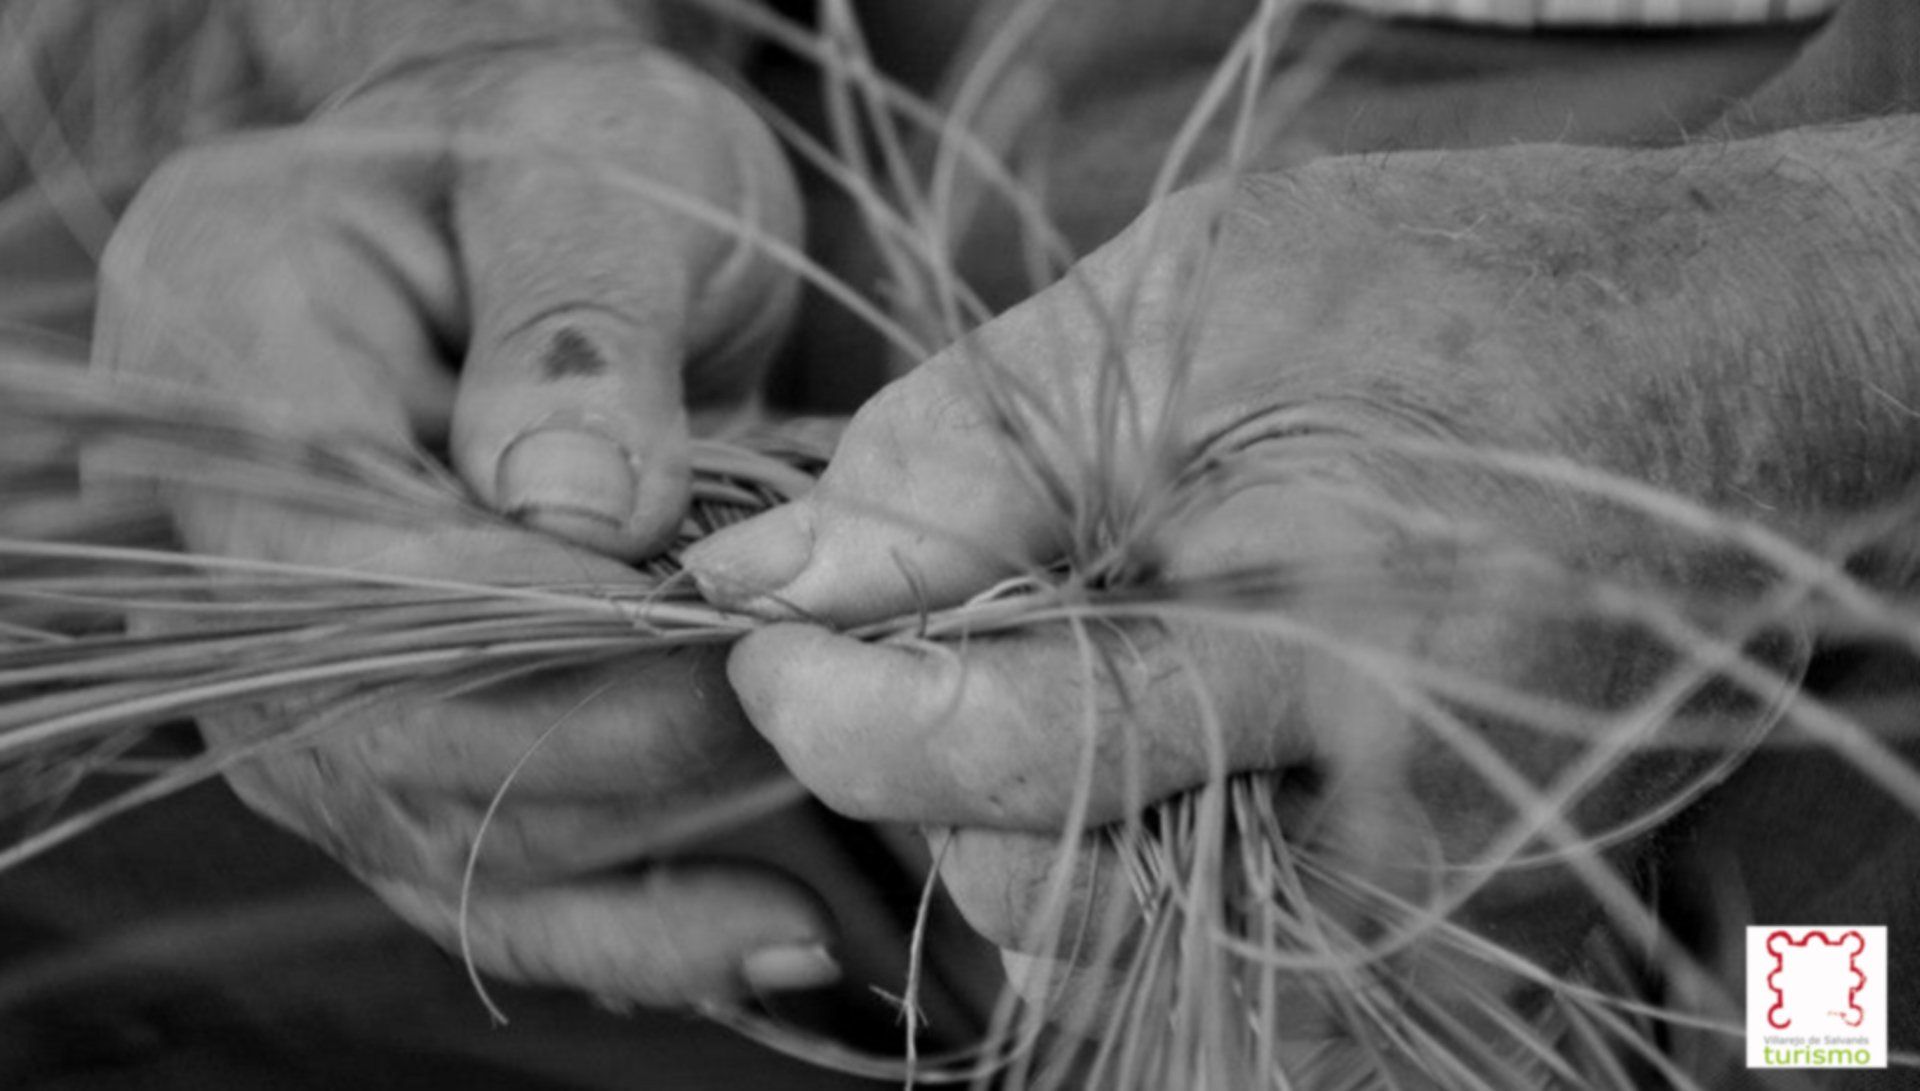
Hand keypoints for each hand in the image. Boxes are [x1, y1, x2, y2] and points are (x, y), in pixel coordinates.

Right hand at [90, 43, 838, 1004]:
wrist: (551, 207)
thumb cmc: (568, 150)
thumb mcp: (592, 163)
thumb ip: (576, 322)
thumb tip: (581, 516)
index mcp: (232, 352)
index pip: (346, 561)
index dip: (534, 631)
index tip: (724, 637)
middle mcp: (231, 541)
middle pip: (395, 732)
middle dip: (625, 752)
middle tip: (823, 719)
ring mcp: (314, 660)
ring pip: (452, 830)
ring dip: (653, 851)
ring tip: (833, 852)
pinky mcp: (413, 729)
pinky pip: (499, 865)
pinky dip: (639, 919)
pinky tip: (777, 936)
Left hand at [684, 146, 1834, 1025]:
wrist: (1714, 376)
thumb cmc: (1446, 300)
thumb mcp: (1183, 306)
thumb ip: (961, 456)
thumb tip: (770, 577)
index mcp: (1316, 623)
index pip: (997, 749)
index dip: (837, 706)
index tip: (771, 638)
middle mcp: (1383, 806)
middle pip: (1034, 892)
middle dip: (926, 776)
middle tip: (942, 643)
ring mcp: (1426, 896)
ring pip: (1102, 956)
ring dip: (1024, 828)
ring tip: (1087, 671)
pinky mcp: (1448, 932)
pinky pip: (1203, 967)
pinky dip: (1128, 869)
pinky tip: (1160, 753)